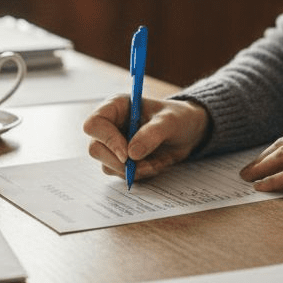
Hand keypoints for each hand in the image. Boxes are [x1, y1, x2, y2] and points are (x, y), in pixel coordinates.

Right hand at [83, 95, 210, 182]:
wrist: (188, 132)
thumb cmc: (178, 118)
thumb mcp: (170, 122)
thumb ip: (152, 134)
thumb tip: (131, 154)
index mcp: (116, 107)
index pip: (94, 124)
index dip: (107, 140)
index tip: (127, 154)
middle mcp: (110, 125)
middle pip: (95, 149)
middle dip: (119, 162)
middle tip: (144, 165)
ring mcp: (114, 144)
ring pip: (107, 166)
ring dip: (132, 171)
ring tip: (154, 163)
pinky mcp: (121, 160)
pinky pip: (120, 174)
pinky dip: (138, 175)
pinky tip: (153, 165)